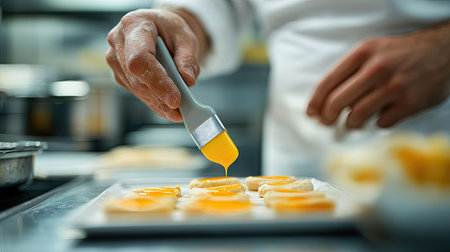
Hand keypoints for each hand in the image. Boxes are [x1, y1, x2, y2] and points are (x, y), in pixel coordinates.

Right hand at [106, 9, 207, 121]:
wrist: (160, 30)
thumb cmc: (170, 30)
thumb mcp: (186, 37)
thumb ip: (188, 58)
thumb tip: (188, 80)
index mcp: (134, 25)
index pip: (140, 58)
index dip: (157, 82)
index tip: (175, 99)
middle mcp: (118, 41)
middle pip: (137, 77)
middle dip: (161, 97)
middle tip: (182, 112)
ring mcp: (115, 59)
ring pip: (136, 88)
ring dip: (158, 103)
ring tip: (179, 112)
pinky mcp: (119, 74)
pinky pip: (136, 92)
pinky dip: (154, 102)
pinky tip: (168, 107)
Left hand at [307, 21, 449, 127]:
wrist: (443, 51)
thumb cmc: (398, 55)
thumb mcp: (371, 51)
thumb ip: (347, 72)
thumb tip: (322, 103)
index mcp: (363, 53)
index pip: (327, 82)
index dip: (315, 102)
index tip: (311, 114)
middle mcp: (377, 68)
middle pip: (337, 102)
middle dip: (328, 117)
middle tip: (328, 122)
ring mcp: (395, 86)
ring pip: (356, 116)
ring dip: (351, 123)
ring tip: (354, 121)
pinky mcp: (411, 103)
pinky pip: (381, 123)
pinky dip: (377, 123)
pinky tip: (382, 114)